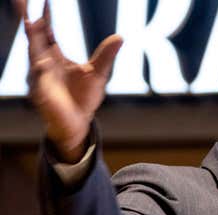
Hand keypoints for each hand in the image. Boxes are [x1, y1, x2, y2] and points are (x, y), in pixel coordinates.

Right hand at [14, 0, 121, 162]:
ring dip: (30, 39)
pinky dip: (40, 72)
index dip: (45, 16)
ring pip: (32, 54)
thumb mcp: (98, 74)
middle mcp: (43, 63)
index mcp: (54, 56)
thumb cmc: (84, 98)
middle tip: (21, 0)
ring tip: (30, 21)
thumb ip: (105, 55)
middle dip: (28, 19)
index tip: (44, 0)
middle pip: (33, 37)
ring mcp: (40, 77)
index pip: (47, 31)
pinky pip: (38, 81)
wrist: (78, 123)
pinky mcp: (41, 94)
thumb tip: (121, 37)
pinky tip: (43, 64)